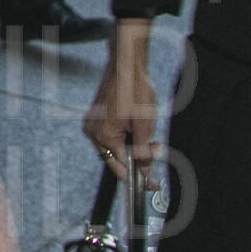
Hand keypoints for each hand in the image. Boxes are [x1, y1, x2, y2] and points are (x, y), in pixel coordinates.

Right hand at [82, 20, 163, 188]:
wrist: (126, 66)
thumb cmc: (135, 91)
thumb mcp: (145, 126)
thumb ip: (144, 152)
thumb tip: (145, 171)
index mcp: (103, 136)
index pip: (122, 167)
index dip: (140, 177)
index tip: (153, 185)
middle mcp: (92, 132)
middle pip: (117, 159)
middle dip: (138, 159)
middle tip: (158, 148)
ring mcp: (92, 123)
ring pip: (115, 147)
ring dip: (133, 147)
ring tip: (151, 135)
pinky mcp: (96, 117)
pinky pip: (111, 135)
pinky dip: (126, 137)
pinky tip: (138, 126)